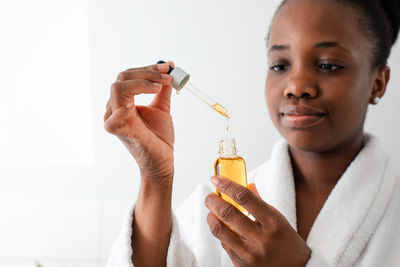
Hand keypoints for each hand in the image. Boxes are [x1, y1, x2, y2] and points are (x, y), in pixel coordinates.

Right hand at [104, 62, 174, 183]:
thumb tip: (170, 68)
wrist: (162, 160)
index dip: (148, 69)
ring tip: (160, 87)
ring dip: (141, 83)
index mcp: (123, 101)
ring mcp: (114, 119)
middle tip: (167, 76)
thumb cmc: (158, 136)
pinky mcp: (119, 132)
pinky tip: (137, 103)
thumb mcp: (162, 107)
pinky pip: (113, 118)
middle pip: (123, 78)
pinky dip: (123, 109)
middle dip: (147, 73)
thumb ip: (163, 89)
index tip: (168, 67)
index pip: (129, 76)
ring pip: (118, 89)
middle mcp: (115, 108)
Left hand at [205, 176, 310, 266]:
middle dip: (213, 201)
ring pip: (220, 230)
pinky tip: (223, 229)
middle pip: (228, 213)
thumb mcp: (279, 220)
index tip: (216, 179)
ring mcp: (250, 254)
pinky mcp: (242, 266)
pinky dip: (221, 234)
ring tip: (211, 212)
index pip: (244, 197)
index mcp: (273, 222)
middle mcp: (261, 238)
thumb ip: (260, 203)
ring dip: (211, 217)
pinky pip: (224, 245)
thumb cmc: (287, 243)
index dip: (227, 185)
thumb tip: (246, 184)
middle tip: (209, 197)